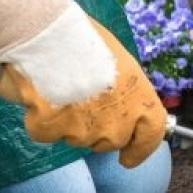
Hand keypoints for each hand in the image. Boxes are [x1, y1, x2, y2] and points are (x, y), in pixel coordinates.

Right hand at [0, 0, 165, 167]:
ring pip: (76, 137)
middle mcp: (117, 122)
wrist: (49, 34)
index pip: (151, 136)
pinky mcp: (52, 131)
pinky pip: (46, 132)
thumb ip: (124, 92)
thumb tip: (119, 104)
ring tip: (62, 87)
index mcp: (140, 101)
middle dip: (97, 128)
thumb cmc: (86, 40)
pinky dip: (41, 117)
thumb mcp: (121, 64)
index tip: (130, 157)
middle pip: (109, 141)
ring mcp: (84, 131)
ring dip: (69, 120)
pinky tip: (42, 93)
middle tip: (85, 101)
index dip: (141, 149)